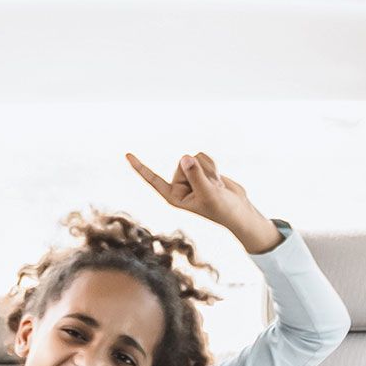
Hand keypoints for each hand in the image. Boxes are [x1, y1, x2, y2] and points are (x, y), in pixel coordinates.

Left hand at [125, 150, 281, 253]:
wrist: (238, 211)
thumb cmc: (222, 210)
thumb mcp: (208, 194)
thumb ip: (196, 175)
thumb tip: (185, 157)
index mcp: (174, 196)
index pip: (153, 179)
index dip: (140, 167)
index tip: (127, 154)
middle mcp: (179, 185)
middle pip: (182, 162)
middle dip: (200, 171)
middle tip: (211, 188)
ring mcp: (190, 177)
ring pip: (194, 157)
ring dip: (209, 169)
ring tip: (216, 186)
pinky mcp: (201, 170)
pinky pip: (203, 157)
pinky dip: (214, 166)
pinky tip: (219, 180)